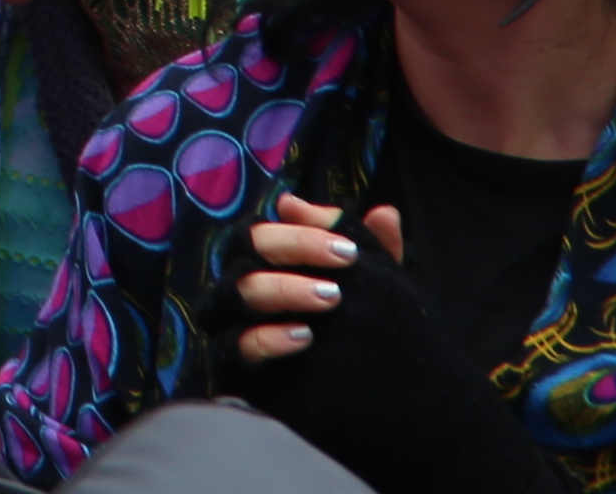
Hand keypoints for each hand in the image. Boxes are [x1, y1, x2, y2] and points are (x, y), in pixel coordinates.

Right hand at [228, 197, 396, 362]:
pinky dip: (266, 337)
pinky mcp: (232, 368)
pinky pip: (233, 347)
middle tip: (344, 261)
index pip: (263, 230)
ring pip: (235, 293)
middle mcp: (240, 288)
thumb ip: (378, 255)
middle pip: (243, 249)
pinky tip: (305, 337)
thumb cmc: (357, 332)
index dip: (300, 231)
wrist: (363, 402)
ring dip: (282, 288)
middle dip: (293, 247)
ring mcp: (230, 325)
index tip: (349, 247)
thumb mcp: (376, 292)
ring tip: (330, 298)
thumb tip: (384, 213)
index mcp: (264, 264)